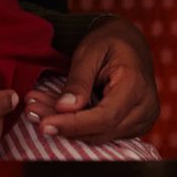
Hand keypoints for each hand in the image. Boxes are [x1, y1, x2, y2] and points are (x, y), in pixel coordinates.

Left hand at [21, 17, 158, 142]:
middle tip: (31, 111)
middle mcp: (144, 108)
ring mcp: (141, 121)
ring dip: (66, 126)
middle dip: (63, 125)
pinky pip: (101, 133)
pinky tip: (52, 112)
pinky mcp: (131, 127)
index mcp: (136, 85)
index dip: (74, 124)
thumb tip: (64, 109)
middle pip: (100, 130)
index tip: (44, 124)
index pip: (105, 117)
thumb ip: (78, 80)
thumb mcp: (90, 51)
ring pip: (98, 135)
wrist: (128, 42)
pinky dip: (76, 125)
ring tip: (36, 109)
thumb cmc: (108, 41)